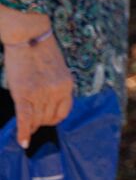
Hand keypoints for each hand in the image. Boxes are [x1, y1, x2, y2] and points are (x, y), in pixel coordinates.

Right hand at [4, 33, 72, 147]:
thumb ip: (57, 87)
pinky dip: (23, 132)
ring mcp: (41, 93)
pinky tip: (23, 142)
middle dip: (39, 122)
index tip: (45, 120)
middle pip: (48, 118)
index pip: (63, 113)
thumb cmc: (41, 52)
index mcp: (68, 85)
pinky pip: (25, 119)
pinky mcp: (24, 94)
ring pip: (36, 120)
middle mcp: (57, 91)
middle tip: (31, 121)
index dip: (53, 119)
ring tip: (25, 124)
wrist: (28, 36)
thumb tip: (50, 104)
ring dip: (31, 125)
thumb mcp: (58, 70)